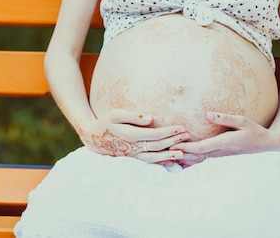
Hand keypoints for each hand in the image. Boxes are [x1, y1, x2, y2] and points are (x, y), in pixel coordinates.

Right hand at [75, 109, 189, 163]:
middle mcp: (132, 148)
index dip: (168, 132)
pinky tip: (170, 164)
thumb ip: (133, 116)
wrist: (92, 137)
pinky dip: (160, 164)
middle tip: (187, 136)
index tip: (181, 127)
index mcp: (130, 135)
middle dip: (173, 141)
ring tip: (183, 153)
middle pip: (157, 146)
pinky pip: (148, 163)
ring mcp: (132, 155)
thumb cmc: (105, 122)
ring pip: (154, 157)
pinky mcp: (132, 159)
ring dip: (169, 155)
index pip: (154, 134)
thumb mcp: (116, 114)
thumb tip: (150, 118)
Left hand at [170, 111, 279, 166]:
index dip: (187, 147)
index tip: (174, 145)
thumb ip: (225, 118)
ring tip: (169, 156)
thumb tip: (208, 114)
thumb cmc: (254, 131)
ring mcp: (221, 158)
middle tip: (165, 151)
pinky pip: (204, 161)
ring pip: (199, 161)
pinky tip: (182, 161)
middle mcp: (221, 153)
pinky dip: (193, 162)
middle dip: (181, 154)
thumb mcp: (242, 121)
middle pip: (197, 157)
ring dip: (185, 159)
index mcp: (225, 143)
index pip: (202, 147)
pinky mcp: (222, 158)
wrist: (266, 146)